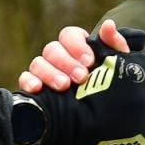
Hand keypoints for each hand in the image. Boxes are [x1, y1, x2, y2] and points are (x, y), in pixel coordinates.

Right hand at [19, 19, 135, 92]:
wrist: (106, 119)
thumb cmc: (112, 87)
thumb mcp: (119, 67)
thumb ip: (115, 46)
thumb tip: (108, 25)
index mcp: (77, 48)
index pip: (69, 35)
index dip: (77, 46)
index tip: (89, 61)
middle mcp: (58, 57)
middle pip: (52, 49)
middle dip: (66, 63)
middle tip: (81, 77)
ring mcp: (44, 72)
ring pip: (38, 63)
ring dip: (50, 73)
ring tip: (64, 86)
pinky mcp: (35, 88)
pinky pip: (25, 79)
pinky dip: (28, 81)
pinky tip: (37, 89)